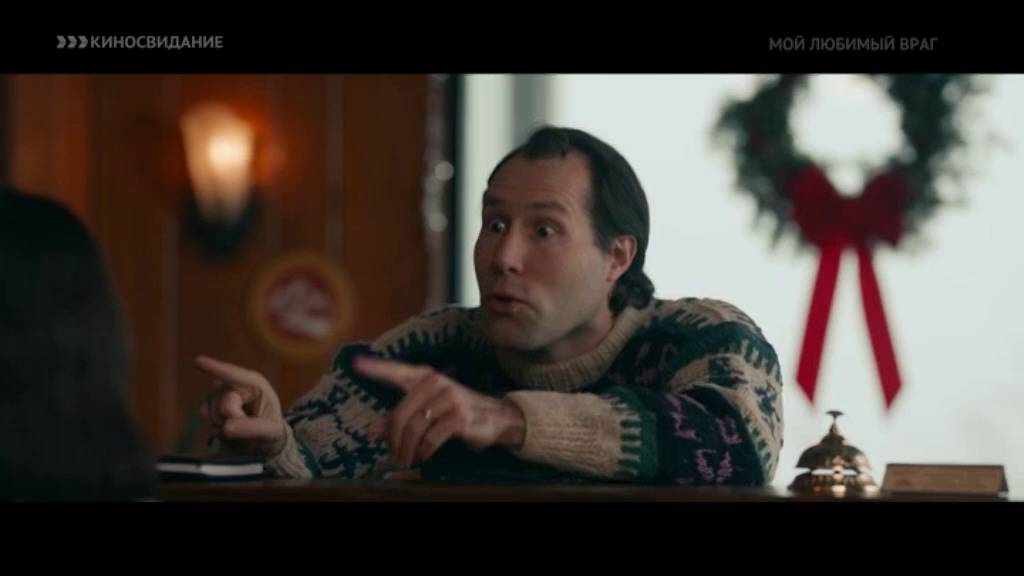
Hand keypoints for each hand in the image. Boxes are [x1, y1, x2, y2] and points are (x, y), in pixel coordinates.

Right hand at [196, 355, 285, 458]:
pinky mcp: (210, 402)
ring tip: (239, 426)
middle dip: (234, 420)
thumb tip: (226, 427)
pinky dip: (215, 426)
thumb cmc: (270, 426)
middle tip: (249, 424)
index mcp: (255, 383)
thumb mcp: (271, 430)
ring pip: (211, 409)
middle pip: (225, 405)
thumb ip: (252, 428)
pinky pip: (204, 414)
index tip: (197, 360)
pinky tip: (227, 428)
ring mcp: (220, 391)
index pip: (234, 375)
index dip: (216, 368)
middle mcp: (235, 383)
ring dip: (223, 424)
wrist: (261, 436)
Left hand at [353, 356, 525, 468]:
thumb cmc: (455, 411)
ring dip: (406, 449)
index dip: (376, 369)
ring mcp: (449, 398)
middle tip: (392, 455)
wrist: (495, 416)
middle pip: (401, 414)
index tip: (356, 365)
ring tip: (405, 460)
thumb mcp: (427, 409)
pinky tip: (422, 456)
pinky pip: (431, 438)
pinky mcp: (459, 417)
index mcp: (425, 377)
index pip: (397, 372)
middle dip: (393, 439)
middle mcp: (436, 383)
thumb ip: (398, 416)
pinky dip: (422, 451)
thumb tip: (371, 432)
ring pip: (414, 427)